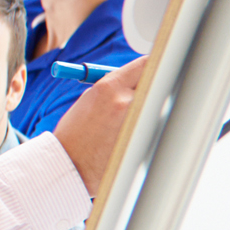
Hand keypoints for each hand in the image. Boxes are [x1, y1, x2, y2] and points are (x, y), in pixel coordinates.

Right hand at [52, 55, 147, 197]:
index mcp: (109, 88)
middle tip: (148, 89)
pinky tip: (130, 135)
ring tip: (128, 120)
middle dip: (153, 84)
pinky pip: (156, 125)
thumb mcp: (89, 99)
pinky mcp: (148, 140)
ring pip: (159, 105)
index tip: (153, 66)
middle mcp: (128, 102)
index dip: (150, 65)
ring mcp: (140, 122)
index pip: (145, 64)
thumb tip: (140, 77)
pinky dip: (149, 126)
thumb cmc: (76, 133)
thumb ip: (115, 86)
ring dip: (151, 107)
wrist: (70, 165)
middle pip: (158, 82)